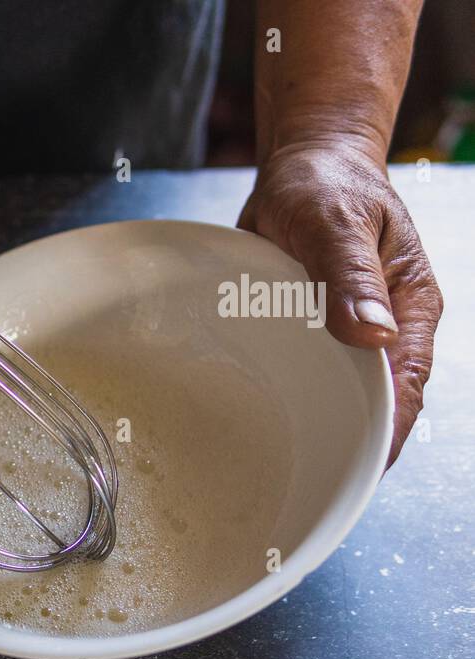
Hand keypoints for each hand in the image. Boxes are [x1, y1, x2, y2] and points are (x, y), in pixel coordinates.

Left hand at [238, 140, 441, 466]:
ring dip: (315, 423)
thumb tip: (373, 334)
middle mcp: (382, 328)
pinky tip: (260, 422)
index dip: (388, 433)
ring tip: (283, 467)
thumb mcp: (335, 220)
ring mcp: (346, 333)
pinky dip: (289, 396)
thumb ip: (349, 274)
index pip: (406, 386)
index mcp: (408, 308)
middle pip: (376, 403)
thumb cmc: (326, 184)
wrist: (304, 165)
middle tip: (309, 482)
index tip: (358, 469)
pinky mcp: (311, 331)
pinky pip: (305, 373)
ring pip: (338, 393)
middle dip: (349, 443)